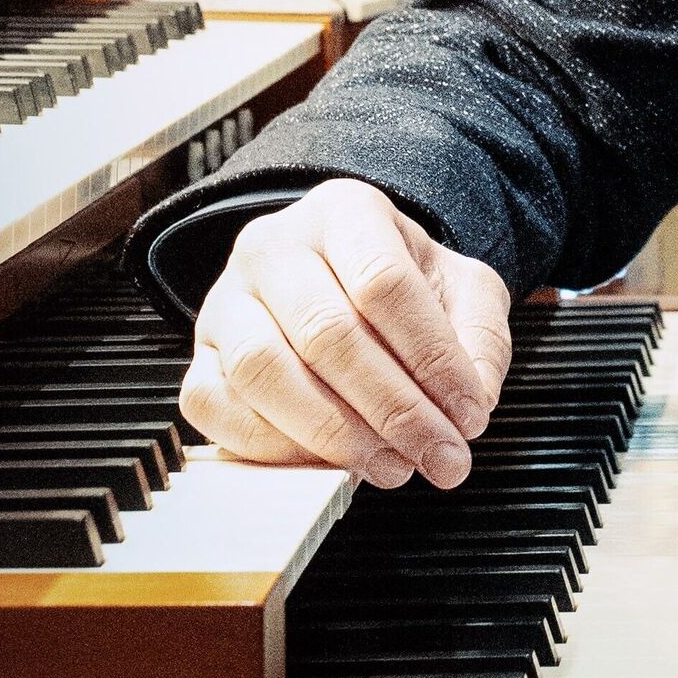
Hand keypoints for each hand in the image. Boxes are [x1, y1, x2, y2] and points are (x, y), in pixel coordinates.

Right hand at [181, 182, 511, 487]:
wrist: (337, 280)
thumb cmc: (399, 286)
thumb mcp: (461, 289)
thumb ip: (479, 338)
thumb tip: (473, 399)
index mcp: (343, 211)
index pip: (383, 282)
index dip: (432, 359)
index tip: (471, 414)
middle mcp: (272, 246)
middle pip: (326, 333)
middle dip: (394, 410)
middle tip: (440, 457)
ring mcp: (225, 300)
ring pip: (263, 371)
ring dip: (335, 435)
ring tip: (391, 465)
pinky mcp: (197, 356)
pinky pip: (215, 406)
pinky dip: (273, 447)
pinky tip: (328, 462)